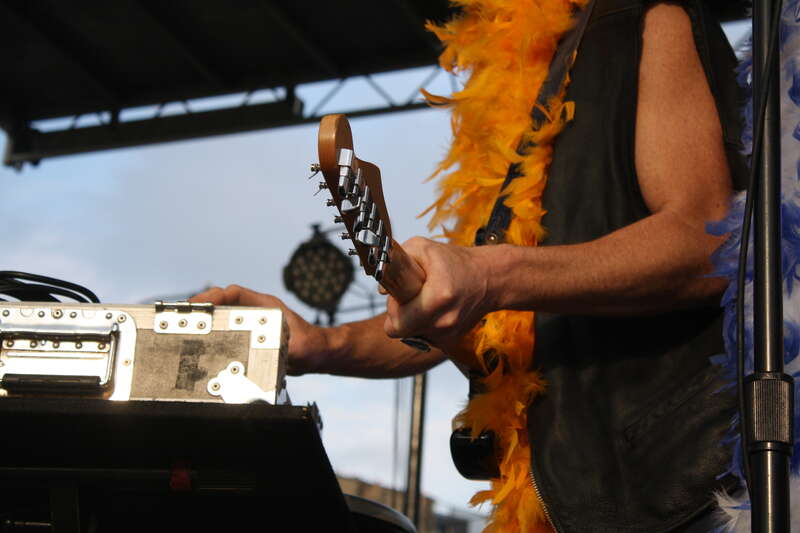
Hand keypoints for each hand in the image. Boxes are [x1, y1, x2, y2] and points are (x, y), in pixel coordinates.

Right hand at [189, 285, 327, 375]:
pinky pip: (227, 327)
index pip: (235, 293)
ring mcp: (253, 321)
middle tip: (183, 315)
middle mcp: (257, 310)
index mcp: (267, 306)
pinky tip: (200, 339)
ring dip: (205, 317)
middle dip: (202, 305)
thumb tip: (267, 347)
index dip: (214, 296)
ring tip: (185, 324)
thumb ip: (285, 347)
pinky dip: (212, 329)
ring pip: (223, 313)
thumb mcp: (299, 348)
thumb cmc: (312, 347)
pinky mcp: (250, 334)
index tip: (199, 305)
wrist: (318, 355)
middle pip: (224, 301)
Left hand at [383, 237, 495, 348]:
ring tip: (426, 302)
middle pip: (402, 332)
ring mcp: (449, 335)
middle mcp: (443, 322)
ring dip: (413, 321)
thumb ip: (395, 262)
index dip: (392, 310)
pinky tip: (435, 310)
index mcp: (437, 298)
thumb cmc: (459, 263)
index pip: (395, 324)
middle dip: (400, 316)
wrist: (491, 279)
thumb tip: (382, 288)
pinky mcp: (452, 340)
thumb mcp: (423, 248)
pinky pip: (426, 337)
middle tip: (411, 298)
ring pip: (413, 336)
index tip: (400, 296)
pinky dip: (425, 325)